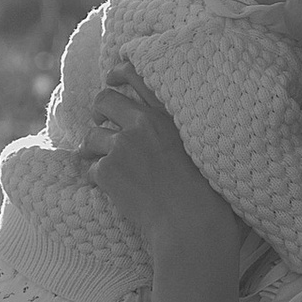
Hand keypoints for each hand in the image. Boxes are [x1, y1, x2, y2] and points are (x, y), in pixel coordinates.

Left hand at [86, 60, 246, 301]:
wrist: (192, 228)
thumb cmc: (209, 198)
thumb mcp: (204, 150)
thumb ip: (181, 131)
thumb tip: (166, 130)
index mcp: (170, 114)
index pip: (138, 75)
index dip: (119, 72)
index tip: (112, 76)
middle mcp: (143, 123)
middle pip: (104, 99)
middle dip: (98, 112)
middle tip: (101, 125)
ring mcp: (122, 146)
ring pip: (92, 137)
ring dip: (94, 150)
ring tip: (103, 164)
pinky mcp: (107, 171)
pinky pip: (91, 168)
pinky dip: (97, 178)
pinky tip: (111, 190)